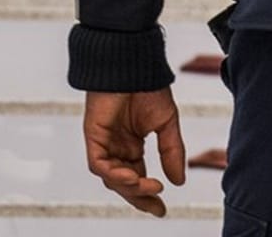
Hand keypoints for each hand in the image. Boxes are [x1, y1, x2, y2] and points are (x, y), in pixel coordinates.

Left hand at [84, 89, 186, 215]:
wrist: (133, 63)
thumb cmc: (147, 85)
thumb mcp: (166, 123)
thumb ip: (171, 152)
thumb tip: (178, 181)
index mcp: (131, 144)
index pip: (137, 177)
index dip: (148, 194)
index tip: (162, 207)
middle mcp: (116, 146)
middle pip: (124, 183)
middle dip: (139, 197)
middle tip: (156, 207)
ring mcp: (104, 141)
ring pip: (111, 177)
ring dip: (130, 187)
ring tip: (149, 187)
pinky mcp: (93, 135)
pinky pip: (98, 164)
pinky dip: (113, 174)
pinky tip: (131, 176)